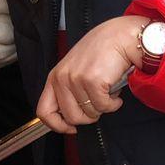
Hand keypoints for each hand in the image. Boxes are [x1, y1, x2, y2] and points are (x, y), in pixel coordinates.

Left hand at [37, 15, 147, 133]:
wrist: (121, 36)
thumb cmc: (102, 52)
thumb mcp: (76, 70)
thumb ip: (69, 91)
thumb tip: (71, 118)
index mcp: (55, 77)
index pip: (44, 111)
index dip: (57, 125)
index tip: (71, 128)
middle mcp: (62, 78)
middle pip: (71, 117)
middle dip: (89, 116)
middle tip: (98, 104)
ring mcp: (76, 79)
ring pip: (89, 114)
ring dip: (103, 107)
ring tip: (107, 91)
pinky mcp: (92, 81)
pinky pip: (104, 107)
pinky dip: (113, 103)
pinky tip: (115, 90)